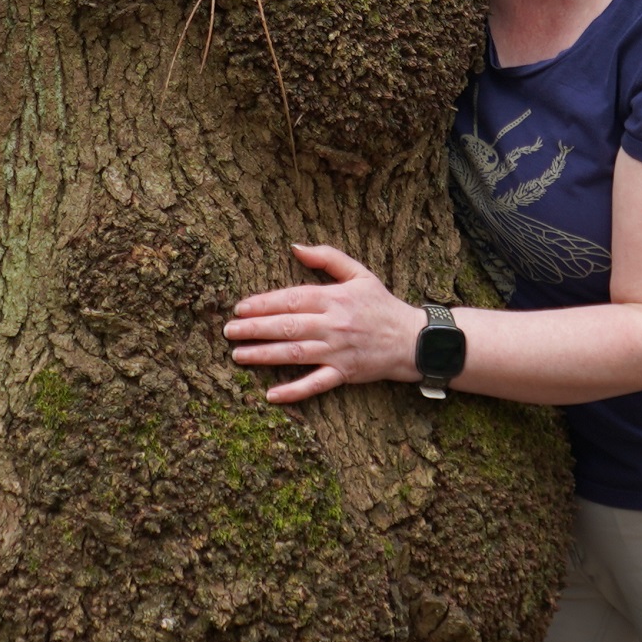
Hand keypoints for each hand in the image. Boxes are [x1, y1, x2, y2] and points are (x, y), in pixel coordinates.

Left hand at [223, 243, 424, 403]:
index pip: (291, 299)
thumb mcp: (359, 273)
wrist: (412, 339)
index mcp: (334, 298)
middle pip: (287, 326)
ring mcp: (337, 351)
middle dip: (255, 329)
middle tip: (229, 331)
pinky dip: (294, 391)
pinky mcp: (343, 373)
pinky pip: (315, 384)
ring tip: (238, 355)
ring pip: (294, 354)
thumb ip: (327, 257)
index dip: (263, 303)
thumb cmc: (381, 305)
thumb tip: (295, 247)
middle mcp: (333, 324)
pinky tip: (271, 395)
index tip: (240, 307)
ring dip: (264, 355)